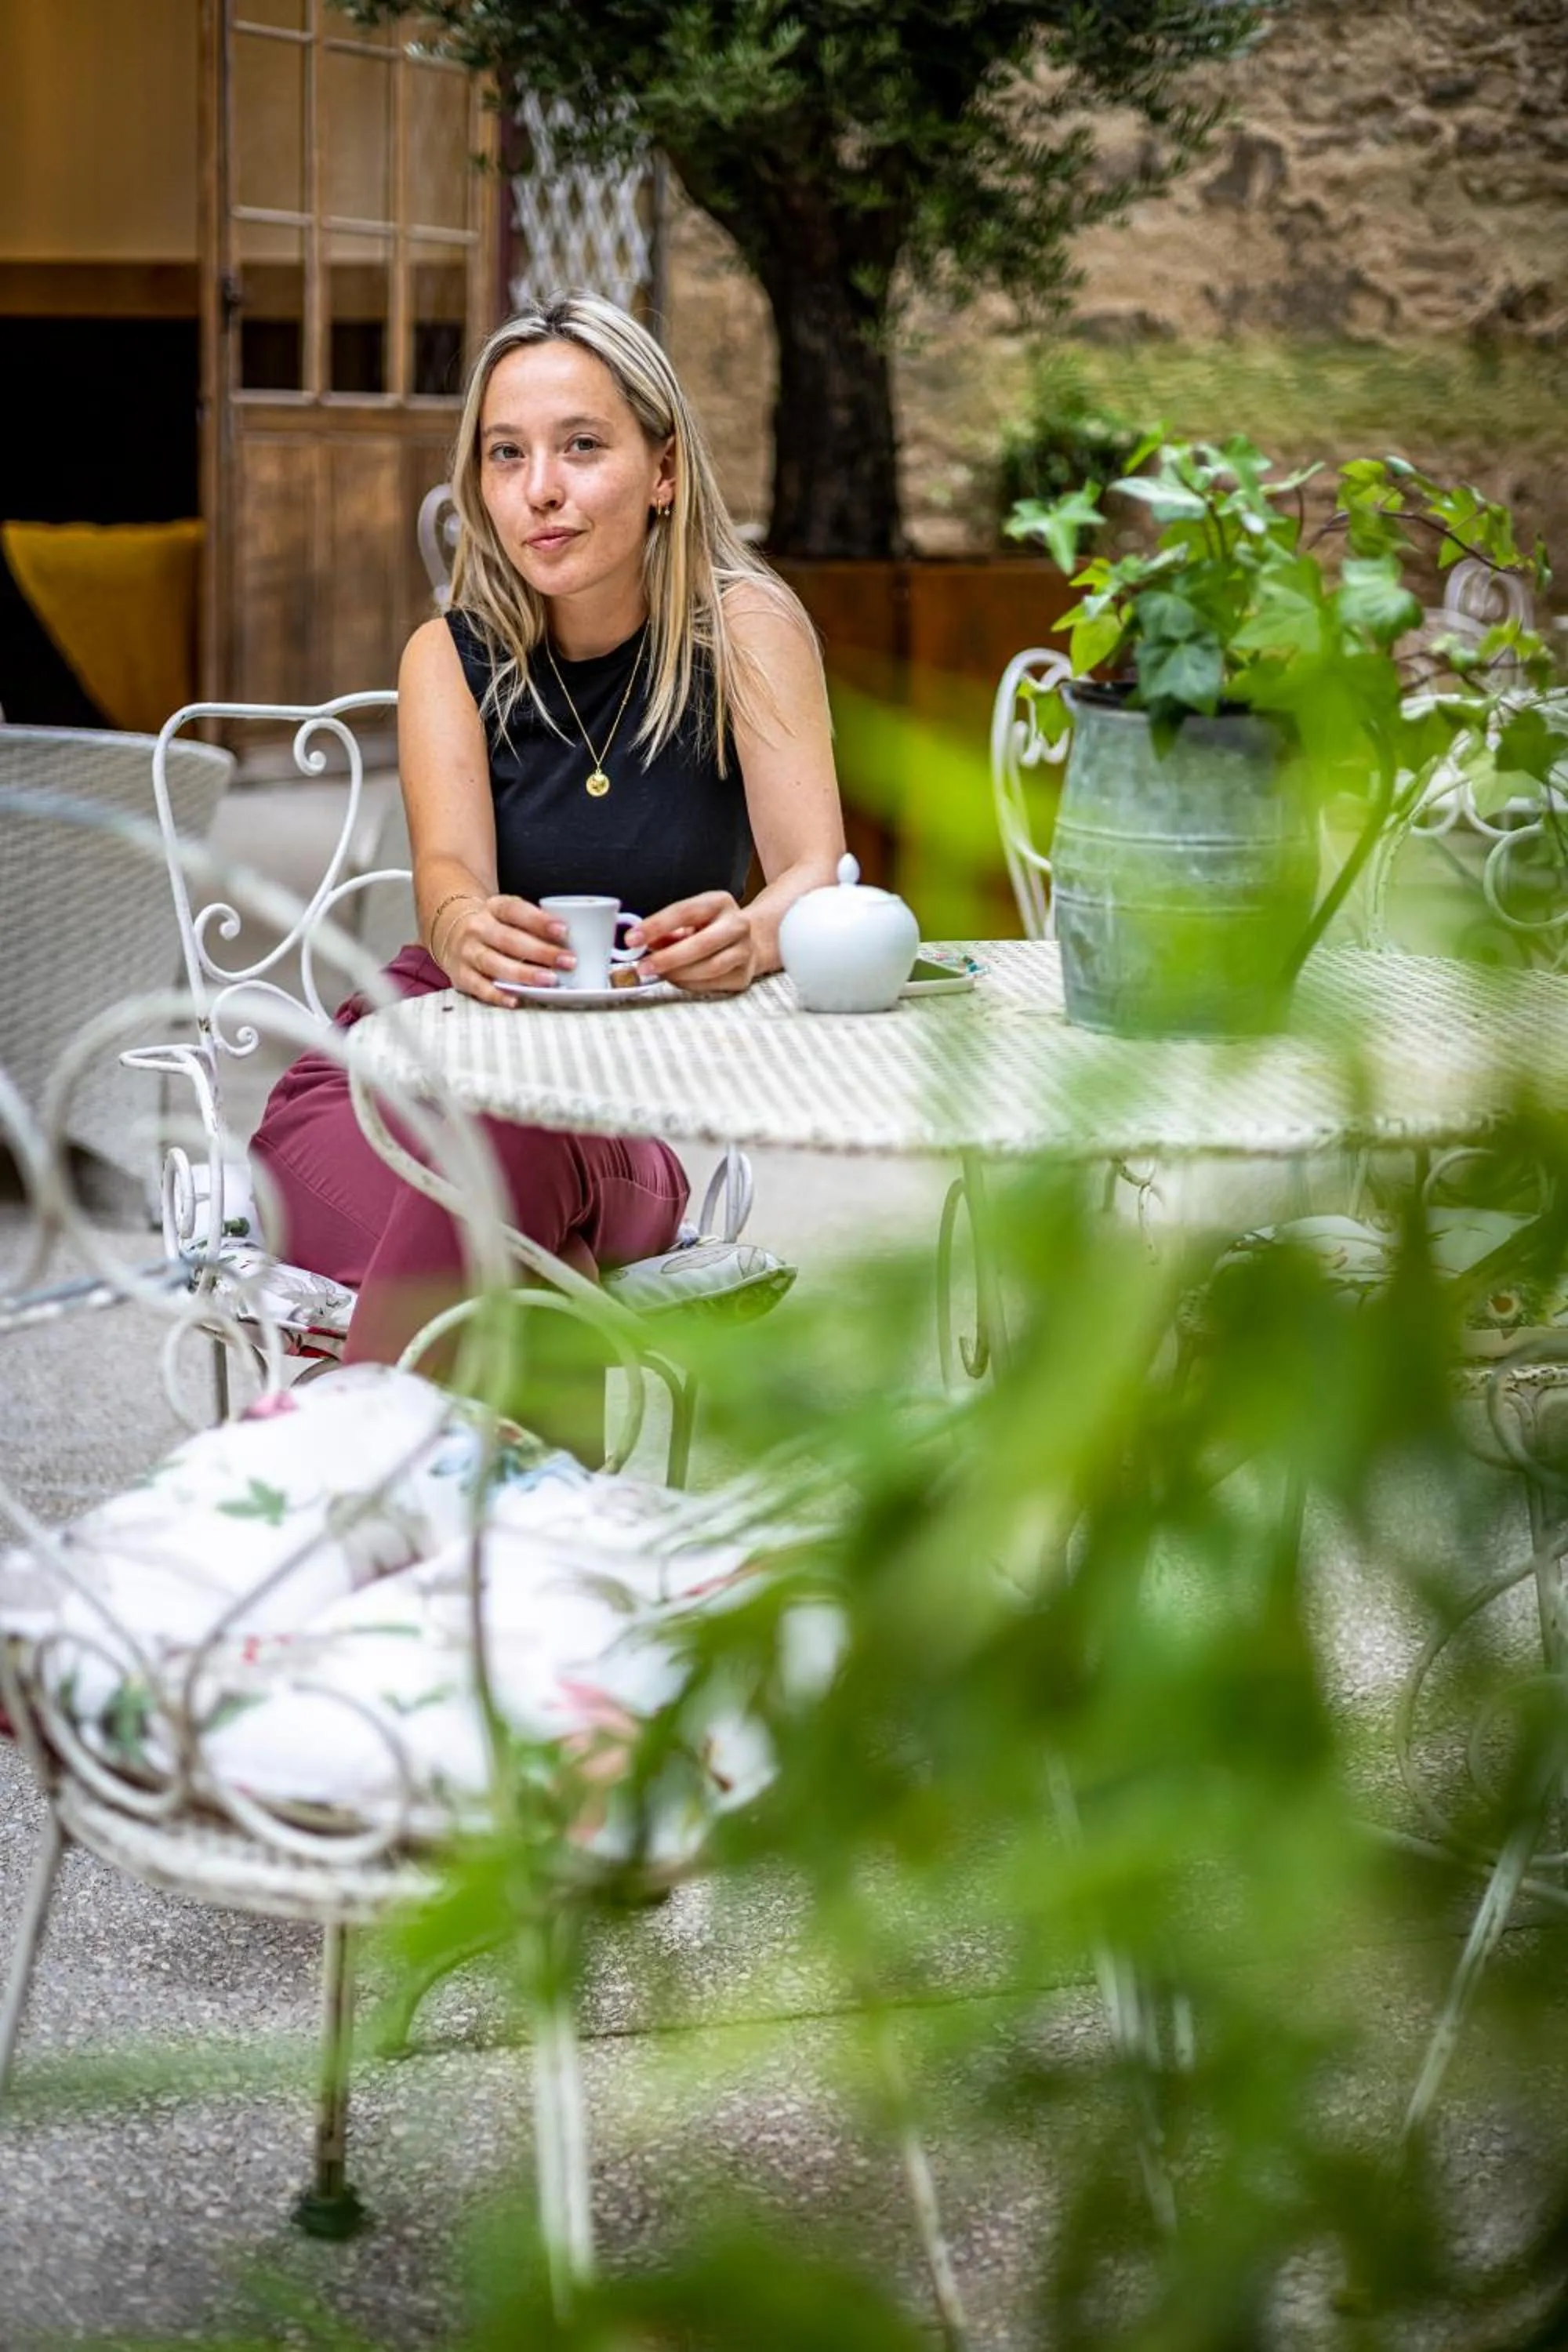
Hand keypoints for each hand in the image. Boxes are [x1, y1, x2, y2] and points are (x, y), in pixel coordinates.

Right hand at [439, 893, 573, 1003]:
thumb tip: (575, 942)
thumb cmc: (495, 926)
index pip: (516, 910)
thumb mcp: (511, 915)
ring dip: (524, 973)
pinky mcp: (460, 975)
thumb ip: (535, 925)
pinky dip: (497, 995)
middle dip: (541, 951)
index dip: (539, 921)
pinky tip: (516, 1000)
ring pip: (495, 963)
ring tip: (551, 981)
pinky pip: (479, 986)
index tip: (564, 930)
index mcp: (494, 907)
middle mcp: (477, 928)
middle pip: (509, 940)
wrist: (451, 931)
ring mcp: (467, 952)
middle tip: (569, 961)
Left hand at [630, 892, 757, 994]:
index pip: (685, 911)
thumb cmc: (708, 929)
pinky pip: (712, 984)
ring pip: (709, 968)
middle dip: (668, 958)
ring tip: (660, 974)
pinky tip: (678, 979)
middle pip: (702, 944)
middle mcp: (737, 924)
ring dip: (678, 974)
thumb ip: (665, 931)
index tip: (632, 938)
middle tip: (643, 967)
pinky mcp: (744, 974)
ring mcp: (745, 951)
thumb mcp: (688, 921)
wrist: (748, 943)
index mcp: (719, 902)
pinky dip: (689, 984)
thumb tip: (640, 943)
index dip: (656, 925)